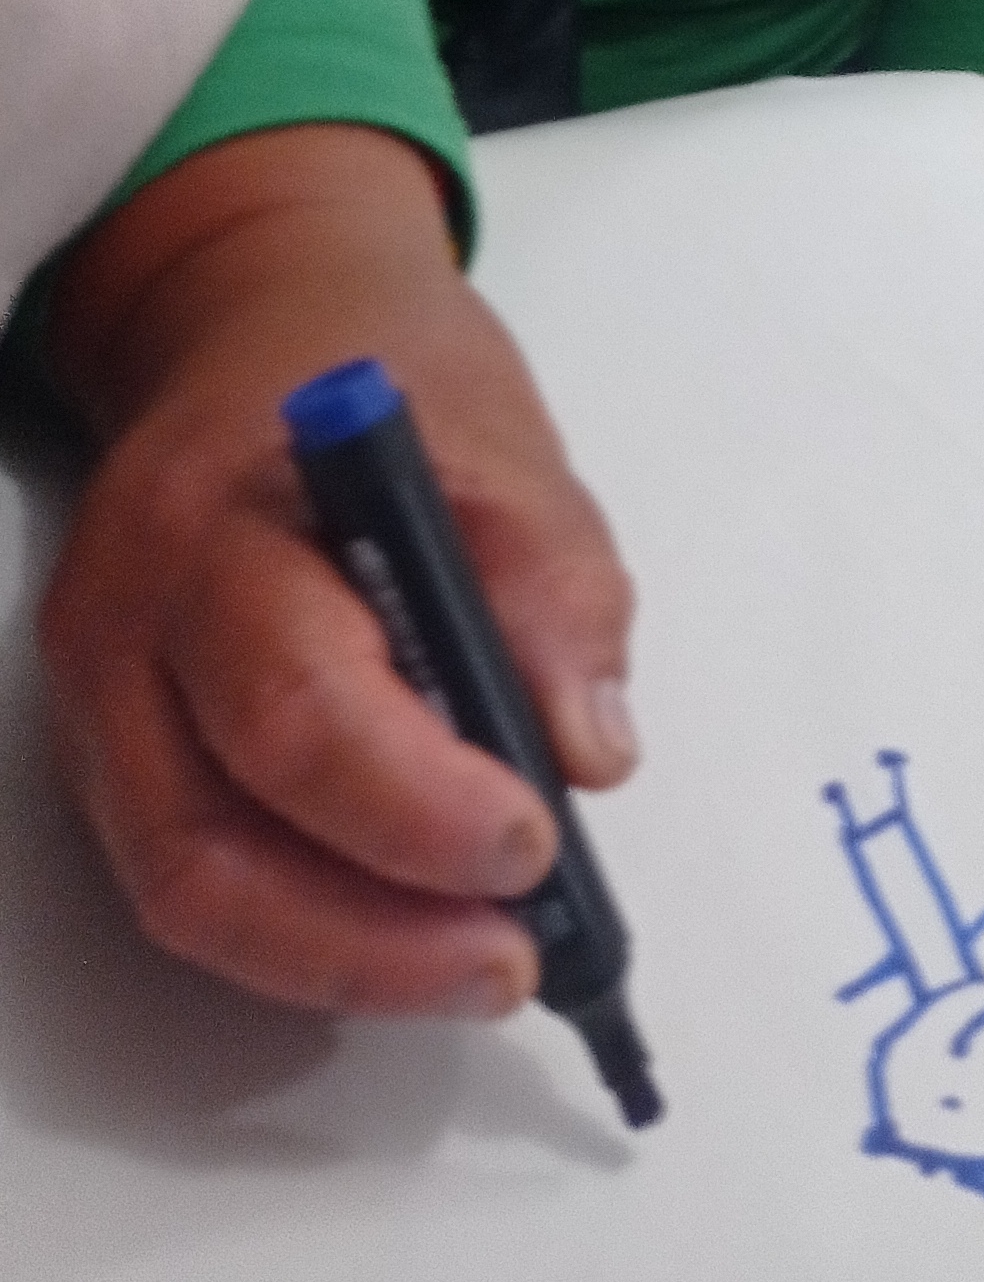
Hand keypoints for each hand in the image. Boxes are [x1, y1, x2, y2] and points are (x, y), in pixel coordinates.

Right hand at [37, 123, 637, 1019]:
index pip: (296, 701)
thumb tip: (588, 751)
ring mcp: (98, 696)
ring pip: (185, 888)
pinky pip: (190, 873)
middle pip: (209, 837)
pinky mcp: (116, 745)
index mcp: (215, 519)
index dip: (414, 803)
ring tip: (477, 966)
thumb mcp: (504, 437)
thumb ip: (555, 588)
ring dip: (339, 959)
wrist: (259, 315)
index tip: (536, 842)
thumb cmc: (384, 367)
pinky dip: (301, 927)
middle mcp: (124, 621)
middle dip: (372, 931)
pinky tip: (405, 931)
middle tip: (513, 957)